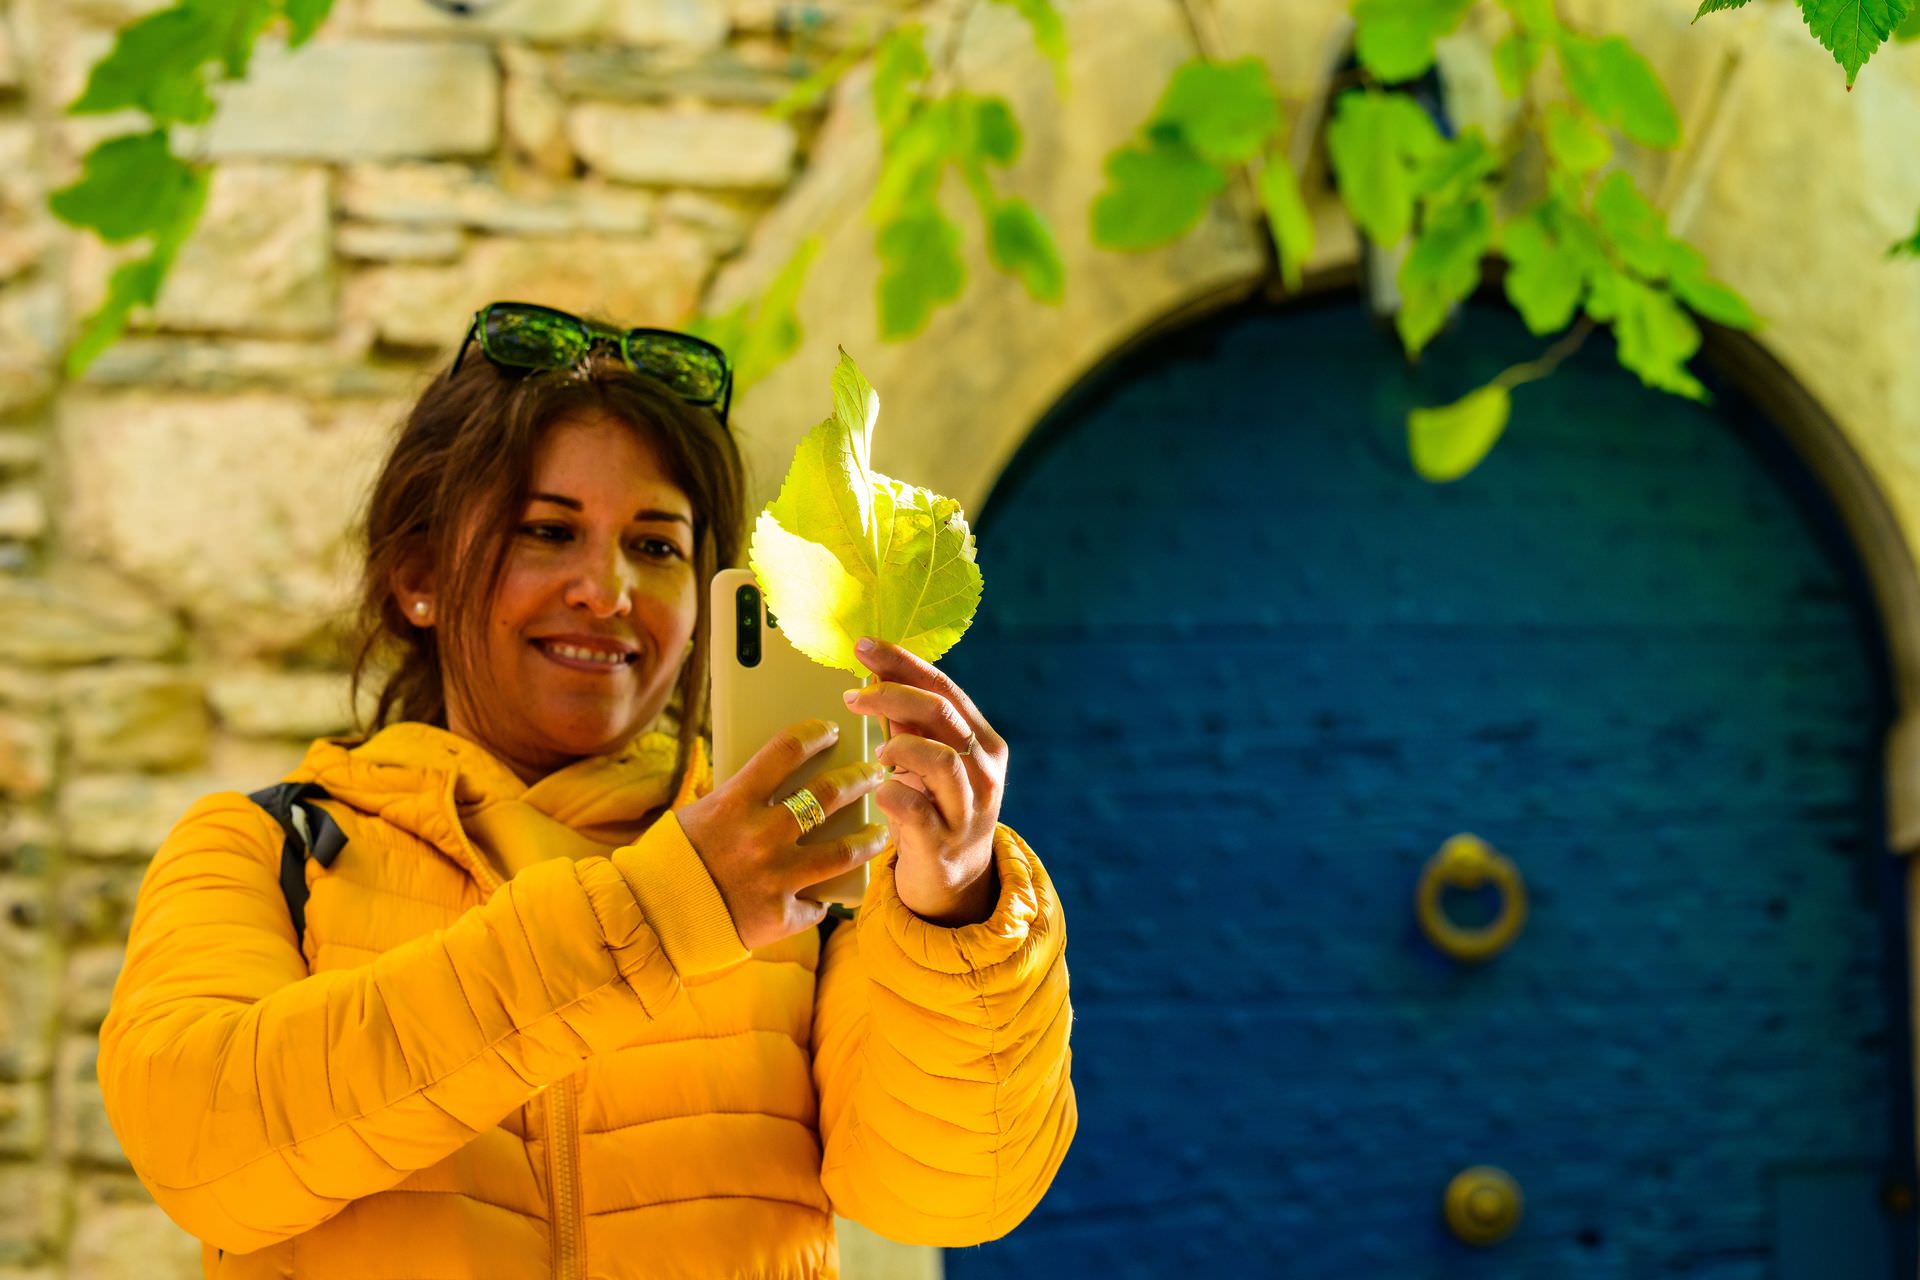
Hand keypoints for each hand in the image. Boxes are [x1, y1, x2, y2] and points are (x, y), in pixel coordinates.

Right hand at [675, 719, 890, 950]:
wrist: (652, 919)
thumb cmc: (675, 859)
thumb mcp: (701, 814)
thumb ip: (740, 797)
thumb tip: (778, 776)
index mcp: (735, 802)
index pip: (787, 749)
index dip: (816, 733)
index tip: (832, 730)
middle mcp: (760, 836)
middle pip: (828, 794)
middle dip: (859, 777)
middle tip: (872, 773)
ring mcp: (775, 876)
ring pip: (844, 850)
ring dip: (869, 837)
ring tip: (879, 830)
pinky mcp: (781, 915)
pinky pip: (817, 904)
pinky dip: (822, 899)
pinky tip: (831, 894)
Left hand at [844, 637, 1008, 926]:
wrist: (956, 884)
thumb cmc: (935, 810)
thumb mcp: (930, 762)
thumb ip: (911, 723)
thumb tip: (876, 672)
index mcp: (984, 743)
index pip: (944, 688)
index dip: (903, 663)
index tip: (863, 646)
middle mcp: (985, 773)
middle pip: (941, 714)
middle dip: (891, 695)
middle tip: (852, 696)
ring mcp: (969, 810)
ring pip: (940, 759)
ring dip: (899, 746)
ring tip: (877, 753)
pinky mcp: (944, 845)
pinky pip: (916, 810)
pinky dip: (891, 794)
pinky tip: (880, 792)